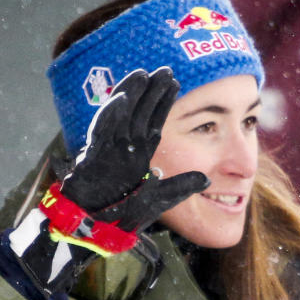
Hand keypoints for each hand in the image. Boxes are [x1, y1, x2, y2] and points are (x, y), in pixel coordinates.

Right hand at [3, 68, 207, 299]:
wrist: (94, 230)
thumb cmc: (122, 215)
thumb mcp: (159, 200)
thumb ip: (180, 187)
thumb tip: (206, 179)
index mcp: (138, 154)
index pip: (153, 122)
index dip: (163, 102)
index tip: (175, 82)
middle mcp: (124, 147)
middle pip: (139, 112)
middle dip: (151, 91)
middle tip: (165, 69)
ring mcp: (108, 149)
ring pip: (119, 115)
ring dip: (130, 94)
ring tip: (142, 74)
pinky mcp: (94, 156)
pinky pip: (102, 132)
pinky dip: (110, 115)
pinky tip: (120, 99)